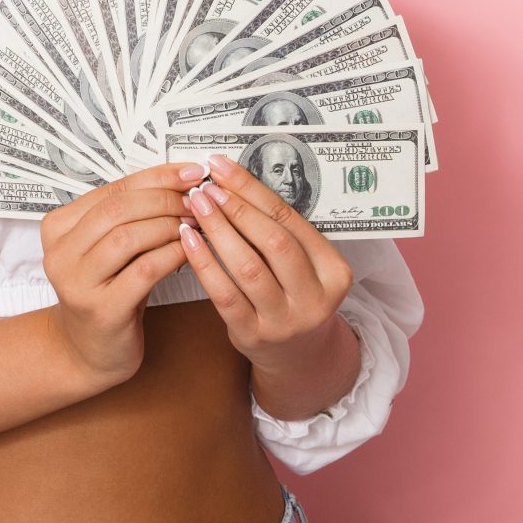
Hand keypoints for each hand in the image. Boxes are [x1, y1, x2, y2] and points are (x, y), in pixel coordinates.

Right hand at [40, 162, 208, 387]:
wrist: (87, 351)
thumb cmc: (106, 292)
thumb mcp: (108, 250)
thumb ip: (129, 217)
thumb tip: (180, 180)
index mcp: (57, 228)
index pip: (112, 190)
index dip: (155, 177)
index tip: (191, 171)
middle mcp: (59, 253)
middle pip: (117, 209)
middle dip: (164, 199)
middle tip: (197, 199)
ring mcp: (77, 283)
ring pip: (127, 237)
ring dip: (168, 225)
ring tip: (195, 223)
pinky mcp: (102, 310)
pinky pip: (143, 271)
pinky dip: (171, 254)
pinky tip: (190, 250)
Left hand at [179, 151, 356, 370]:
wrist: (297, 355)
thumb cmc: (293, 294)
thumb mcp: (304, 265)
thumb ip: (279, 230)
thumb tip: (232, 180)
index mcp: (334, 271)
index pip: (290, 220)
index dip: (252, 190)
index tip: (221, 167)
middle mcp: (315, 298)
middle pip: (273, 242)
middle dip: (235, 208)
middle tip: (205, 186)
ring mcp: (285, 321)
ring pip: (248, 268)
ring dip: (217, 231)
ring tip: (195, 206)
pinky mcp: (254, 335)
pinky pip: (225, 294)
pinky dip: (203, 263)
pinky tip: (188, 239)